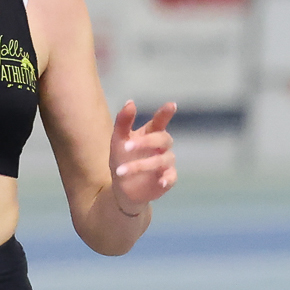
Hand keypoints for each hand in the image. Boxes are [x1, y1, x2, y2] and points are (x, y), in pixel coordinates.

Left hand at [108, 100, 177, 214]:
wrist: (122, 188)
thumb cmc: (122, 159)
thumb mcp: (118, 140)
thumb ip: (124, 121)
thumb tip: (130, 102)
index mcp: (150, 134)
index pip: (160, 121)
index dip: (166, 113)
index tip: (172, 105)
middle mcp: (161, 147)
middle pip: (163, 139)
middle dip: (145, 142)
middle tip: (126, 146)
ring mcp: (165, 163)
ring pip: (162, 159)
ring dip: (141, 165)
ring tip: (120, 171)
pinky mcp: (167, 179)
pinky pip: (171, 177)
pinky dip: (167, 179)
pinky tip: (160, 182)